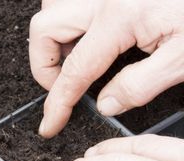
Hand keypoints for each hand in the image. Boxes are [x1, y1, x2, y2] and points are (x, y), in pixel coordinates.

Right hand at [29, 0, 183, 137]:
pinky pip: (73, 3)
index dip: (57, 103)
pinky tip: (91, 42)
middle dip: (44, 66)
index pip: (74, 71)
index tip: (50, 124)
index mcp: (119, 17)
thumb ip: (139, 85)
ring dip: (55, 41)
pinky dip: (71, 26)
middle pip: (44, 28)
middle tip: (62, 88)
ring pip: (54, 10)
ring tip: (75, 64)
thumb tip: (106, 103)